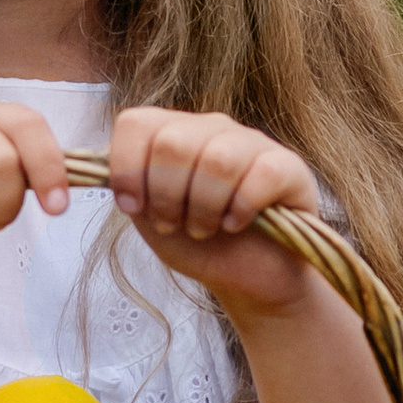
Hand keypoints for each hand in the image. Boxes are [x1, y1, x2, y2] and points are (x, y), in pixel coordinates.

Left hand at [108, 107, 322, 314]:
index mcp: (173, 132)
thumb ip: (130, 188)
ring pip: (217, 160)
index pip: (136, 123)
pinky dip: (241, 211)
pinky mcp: (288, 166)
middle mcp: (211, 128)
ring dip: (203, 209)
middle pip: (172, 142)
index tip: (133, 208)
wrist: (248, 278)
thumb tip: (115, 171)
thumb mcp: (149, 217)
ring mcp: (252, 142)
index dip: (127, 170)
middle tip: (174, 223)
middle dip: (166, 196)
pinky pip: (260, 176)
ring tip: (205, 229)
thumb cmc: (198, 243)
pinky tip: (238, 225)